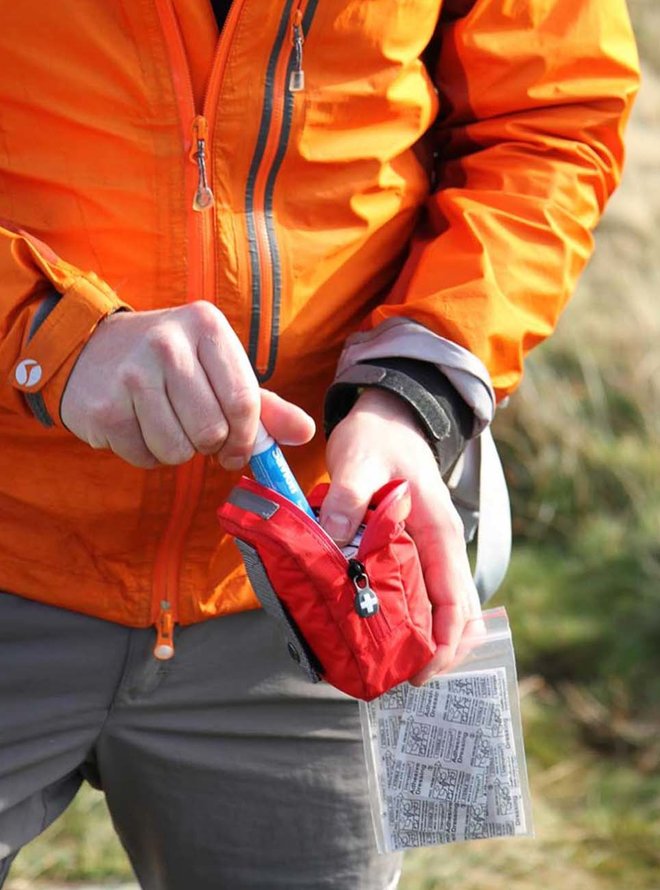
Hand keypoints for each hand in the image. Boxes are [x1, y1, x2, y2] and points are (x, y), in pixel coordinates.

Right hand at [61, 303, 314, 467]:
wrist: (91, 347)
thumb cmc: (170, 362)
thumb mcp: (218, 367)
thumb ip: (264, 402)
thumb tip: (306, 432)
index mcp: (206, 326)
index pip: (244, 401)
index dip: (247, 438)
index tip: (238, 449)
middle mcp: (167, 343)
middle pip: (213, 430)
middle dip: (211, 445)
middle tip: (198, 434)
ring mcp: (131, 374)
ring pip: (179, 450)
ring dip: (178, 452)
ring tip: (165, 423)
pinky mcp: (104, 408)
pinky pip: (145, 458)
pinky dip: (147, 454)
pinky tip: (138, 426)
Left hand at [320, 388, 480, 682]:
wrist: (389, 416)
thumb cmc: (378, 438)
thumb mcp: (359, 459)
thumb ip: (349, 497)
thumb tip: (336, 537)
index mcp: (438, 530)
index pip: (454, 597)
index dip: (443, 640)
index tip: (422, 672)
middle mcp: (443, 544)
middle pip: (459, 611)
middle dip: (440, 651)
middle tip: (406, 680)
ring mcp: (433, 547)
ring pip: (446, 605)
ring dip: (430, 638)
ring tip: (399, 666)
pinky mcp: (417, 547)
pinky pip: (426, 591)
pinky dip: (417, 618)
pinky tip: (392, 633)